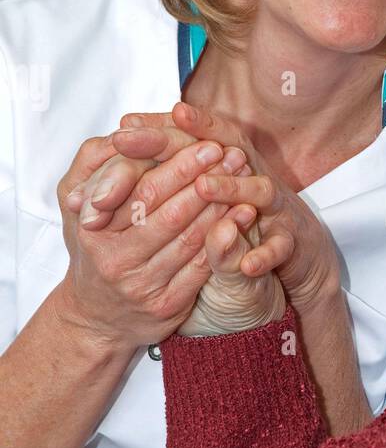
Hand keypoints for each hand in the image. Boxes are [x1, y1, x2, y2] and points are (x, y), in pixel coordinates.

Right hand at [55, 130, 249, 351]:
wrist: (98, 317)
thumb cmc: (96, 247)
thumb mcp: (79, 204)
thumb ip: (98, 164)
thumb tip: (123, 129)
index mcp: (92, 229)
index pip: (140, 191)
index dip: (177, 167)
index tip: (207, 143)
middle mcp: (114, 259)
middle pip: (168, 213)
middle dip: (204, 180)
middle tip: (233, 154)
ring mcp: (141, 285)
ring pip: (189, 239)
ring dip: (221, 206)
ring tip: (245, 178)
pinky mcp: (165, 305)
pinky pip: (202, 267)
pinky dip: (226, 238)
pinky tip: (245, 215)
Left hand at [114, 104, 341, 311]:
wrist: (299, 250)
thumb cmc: (243, 213)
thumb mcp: (206, 183)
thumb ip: (171, 155)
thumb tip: (126, 123)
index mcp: (230, 156)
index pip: (194, 132)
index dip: (161, 129)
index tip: (125, 126)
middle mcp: (255, 173)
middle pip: (226, 148)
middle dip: (186, 148)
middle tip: (149, 144)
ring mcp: (276, 205)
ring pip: (258, 188)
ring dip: (230, 187)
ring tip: (202, 187)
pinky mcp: (294, 239)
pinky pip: (281, 245)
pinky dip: (265, 253)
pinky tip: (247, 264)